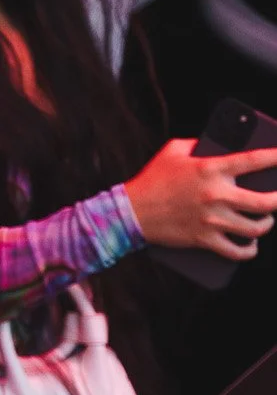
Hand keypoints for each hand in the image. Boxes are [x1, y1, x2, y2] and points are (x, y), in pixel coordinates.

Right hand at [124, 136, 276, 255]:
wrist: (130, 212)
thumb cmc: (153, 179)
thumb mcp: (174, 150)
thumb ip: (199, 143)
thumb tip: (221, 143)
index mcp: (211, 168)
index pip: (255, 160)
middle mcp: (216, 195)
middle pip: (266, 201)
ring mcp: (212, 220)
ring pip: (256, 227)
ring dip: (266, 224)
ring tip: (266, 220)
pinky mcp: (204, 239)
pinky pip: (237, 251)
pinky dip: (249, 250)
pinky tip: (252, 245)